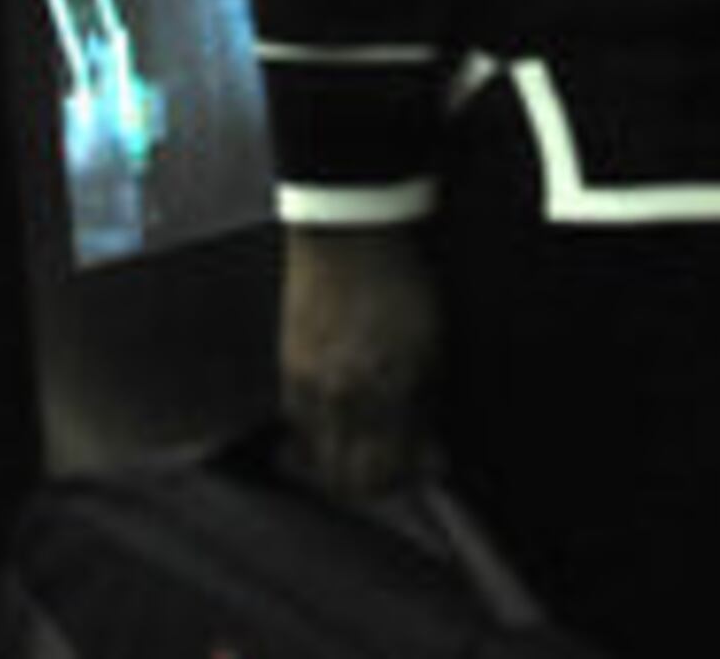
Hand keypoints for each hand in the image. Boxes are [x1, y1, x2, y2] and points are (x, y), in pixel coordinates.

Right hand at [277, 225, 443, 495]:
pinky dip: (313, 443)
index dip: (411, 479)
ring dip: (341, 471)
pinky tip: (333, 432)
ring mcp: (312, 385)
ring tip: (363, 458)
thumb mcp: (432, 343)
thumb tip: (431, 451)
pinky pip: (297, 429)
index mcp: (391, 387)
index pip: (392, 468)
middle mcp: (347, 395)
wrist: (349, 232)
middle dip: (377, 487)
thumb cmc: (402, 281)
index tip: (427, 468)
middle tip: (397, 471)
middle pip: (351, 479)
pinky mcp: (287, 370)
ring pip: (319, 462)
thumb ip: (427, 402)